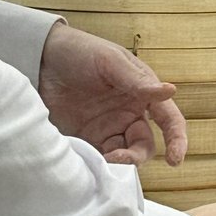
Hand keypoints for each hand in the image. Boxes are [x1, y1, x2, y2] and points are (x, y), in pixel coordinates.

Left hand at [38, 22, 187, 167]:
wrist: (39, 60)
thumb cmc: (80, 52)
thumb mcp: (110, 61)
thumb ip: (137, 81)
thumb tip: (170, 91)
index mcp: (142, 92)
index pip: (168, 119)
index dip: (177, 140)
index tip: (175, 159)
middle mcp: (129, 114)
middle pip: (145, 145)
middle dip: (138, 156)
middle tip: (120, 158)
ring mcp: (107, 128)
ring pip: (124, 155)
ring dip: (118, 162)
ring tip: (103, 159)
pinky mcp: (86, 139)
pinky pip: (99, 158)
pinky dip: (99, 164)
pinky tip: (89, 159)